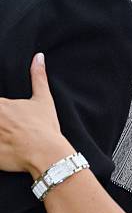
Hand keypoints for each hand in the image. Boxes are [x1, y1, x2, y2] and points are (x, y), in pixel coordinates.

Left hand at [0, 53, 66, 174]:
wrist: (47, 155)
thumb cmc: (45, 127)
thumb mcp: (43, 99)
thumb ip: (38, 77)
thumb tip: (39, 57)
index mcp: (1, 105)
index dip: (1, 109)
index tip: (4, 114)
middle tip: (5, 125)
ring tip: (5, 136)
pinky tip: (4, 146)